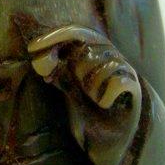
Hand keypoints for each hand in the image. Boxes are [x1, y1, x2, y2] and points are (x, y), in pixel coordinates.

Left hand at [28, 25, 140, 164]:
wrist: (117, 133)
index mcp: (91, 47)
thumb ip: (54, 69)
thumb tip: (37, 57)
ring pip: (98, 70)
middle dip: (75, 71)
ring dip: (91, 90)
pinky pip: (116, 83)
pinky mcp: (133, 83)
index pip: (72, 31)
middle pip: (83, 51)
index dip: (52, 36)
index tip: (32, 47)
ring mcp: (122, 65)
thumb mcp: (67, 84)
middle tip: (81, 86)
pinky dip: (105, 98)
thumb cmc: (89, 104)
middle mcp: (107, 51)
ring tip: (96, 98)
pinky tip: (105, 104)